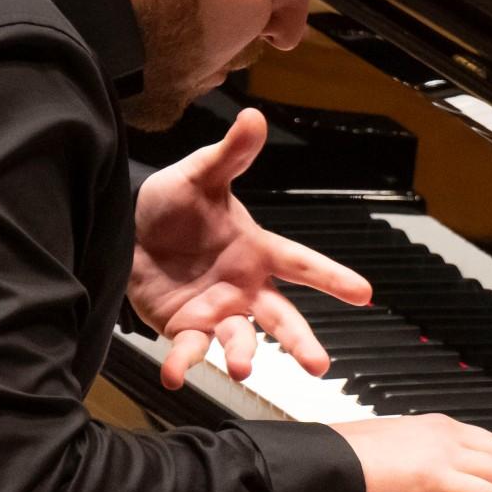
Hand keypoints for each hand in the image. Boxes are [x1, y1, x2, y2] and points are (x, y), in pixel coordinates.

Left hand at [131, 108, 371, 389]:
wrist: (126, 233)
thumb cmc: (172, 206)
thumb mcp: (199, 175)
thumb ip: (230, 155)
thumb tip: (254, 116)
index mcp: (257, 251)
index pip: (302, 263)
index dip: (333, 277)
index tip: (365, 293)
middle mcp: (244, 287)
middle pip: (282, 317)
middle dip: (301, 341)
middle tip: (319, 366)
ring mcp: (217, 312)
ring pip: (239, 338)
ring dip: (243, 354)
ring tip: (243, 367)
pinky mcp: (185, 328)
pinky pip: (189, 349)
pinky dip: (183, 363)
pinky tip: (175, 375)